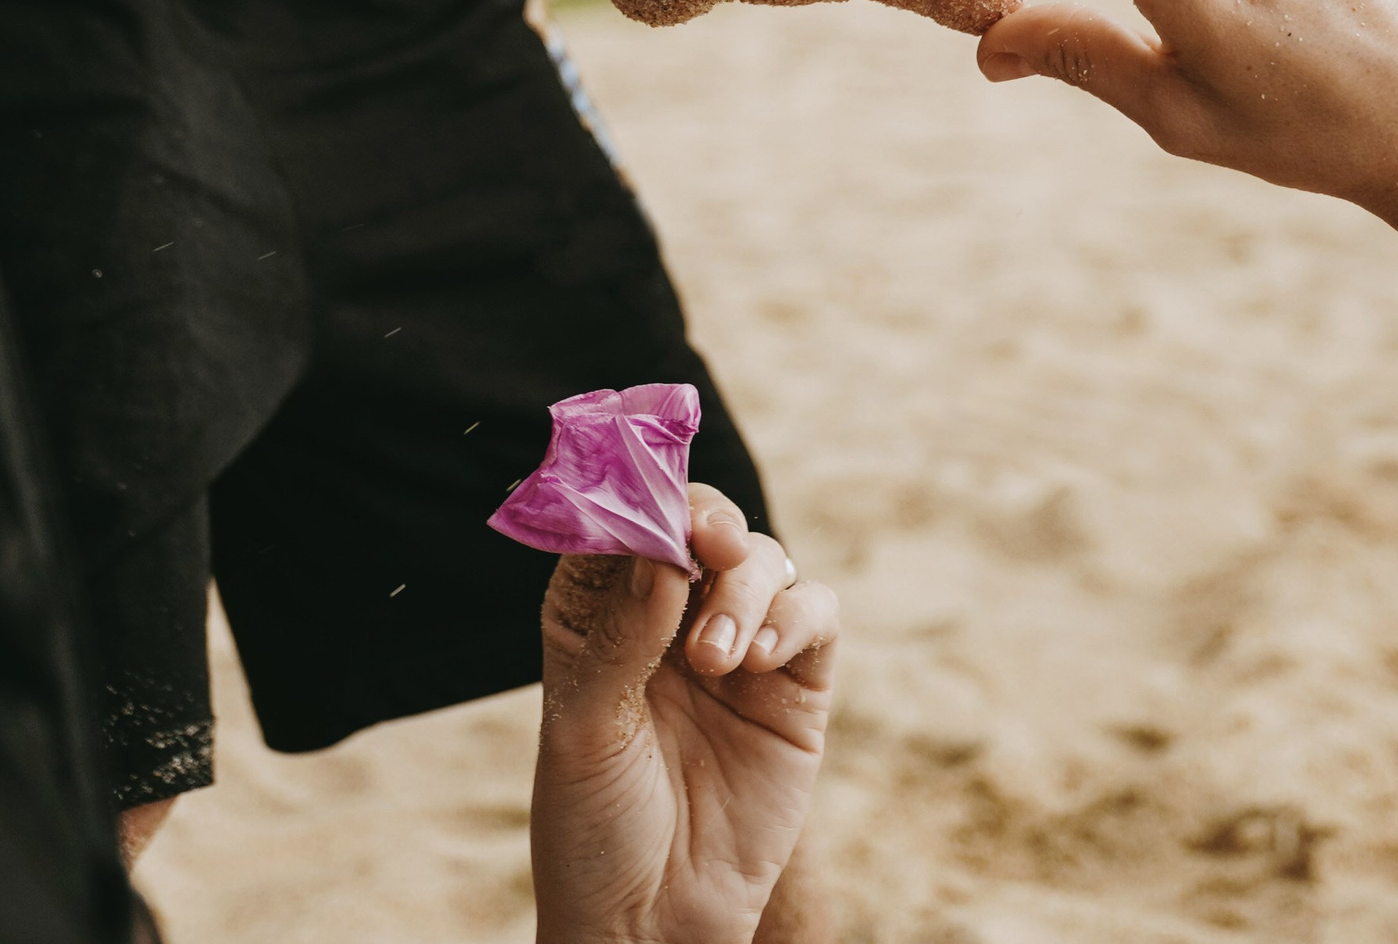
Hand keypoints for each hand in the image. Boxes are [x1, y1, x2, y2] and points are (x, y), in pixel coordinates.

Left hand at [532, 486, 837, 943]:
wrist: (650, 928)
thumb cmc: (593, 827)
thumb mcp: (583, 727)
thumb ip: (622, 635)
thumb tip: (659, 548)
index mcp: (600, 611)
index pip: (624, 521)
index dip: (641, 496)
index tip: (655, 500)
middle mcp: (670, 615)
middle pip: (701, 524)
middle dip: (706, 522)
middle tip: (706, 543)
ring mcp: (737, 646)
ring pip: (761, 559)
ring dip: (743, 587)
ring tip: (718, 659)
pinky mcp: (794, 686)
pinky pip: (814, 614)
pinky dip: (794, 616)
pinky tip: (758, 660)